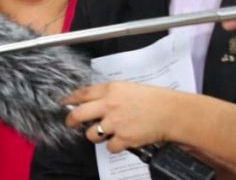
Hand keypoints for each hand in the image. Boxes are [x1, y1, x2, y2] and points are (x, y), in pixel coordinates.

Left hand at [64, 82, 182, 152]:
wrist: (171, 113)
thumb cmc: (152, 99)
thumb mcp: (127, 88)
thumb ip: (107, 94)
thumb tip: (91, 101)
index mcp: (109, 90)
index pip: (81, 94)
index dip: (70, 100)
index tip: (64, 104)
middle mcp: (109, 105)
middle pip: (79, 115)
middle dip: (71, 121)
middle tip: (71, 123)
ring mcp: (115, 123)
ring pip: (91, 134)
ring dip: (95, 135)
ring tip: (105, 133)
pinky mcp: (124, 138)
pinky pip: (109, 147)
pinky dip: (114, 146)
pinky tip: (121, 140)